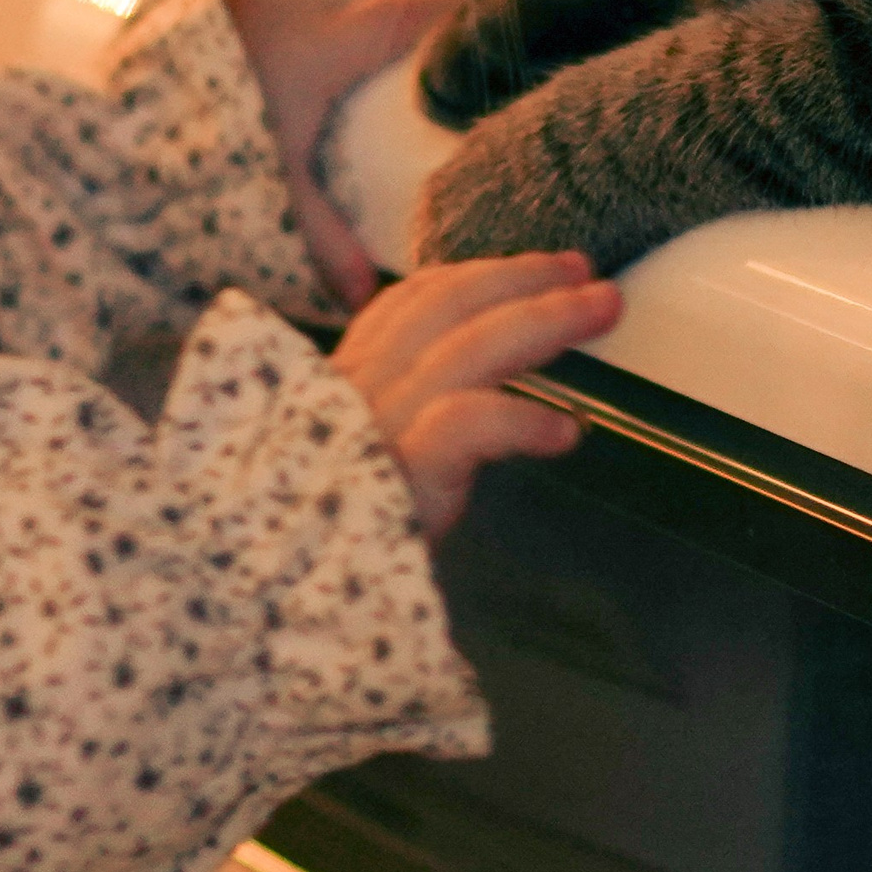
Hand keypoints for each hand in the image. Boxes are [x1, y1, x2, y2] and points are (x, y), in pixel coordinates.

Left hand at [225, 0, 468, 313]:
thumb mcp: (272, 190)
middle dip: (447, 2)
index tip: (499, 42)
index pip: (426, 11)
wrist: (121, 95)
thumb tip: (371, 297)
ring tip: (436, 19)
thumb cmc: (198, 138)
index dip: (469, 21)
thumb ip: (326, 241)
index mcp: (334, 36)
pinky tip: (364, 5)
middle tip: (483, 35)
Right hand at [331, 251, 624, 542]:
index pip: (405, 305)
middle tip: (587, 274)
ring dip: (545, 321)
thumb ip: (393, 423)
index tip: (535, 268)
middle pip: (446, 308)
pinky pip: (468, 423)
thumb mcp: (346, 462)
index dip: (476, 276)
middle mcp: (348, 390)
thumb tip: (466, 396)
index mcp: (335, 383)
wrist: (270, 603)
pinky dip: (522, 419)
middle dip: (524, 281)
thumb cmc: (317, 542)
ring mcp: (369, 426)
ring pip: (468, 349)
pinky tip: (566, 431)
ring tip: (601, 312)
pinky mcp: (394, 472)